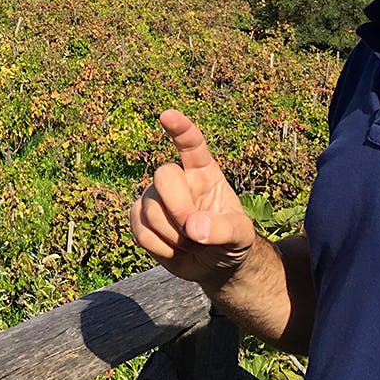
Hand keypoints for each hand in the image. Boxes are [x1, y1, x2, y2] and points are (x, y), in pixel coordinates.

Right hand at [131, 110, 258, 288]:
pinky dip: (160, 248)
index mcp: (204, 172)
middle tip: (195, 234)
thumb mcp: (240, 236)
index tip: (167, 115)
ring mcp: (154, 196)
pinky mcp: (138, 217)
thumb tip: (194, 228)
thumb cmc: (230, 241)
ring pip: (150, 210)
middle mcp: (176, 178)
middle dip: (178, 208)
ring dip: (173, 237)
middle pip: (164, 175)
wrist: (212, 264)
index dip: (180, 129)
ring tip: (191, 243)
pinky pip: (140, 231)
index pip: (192, 144)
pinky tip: (174, 249)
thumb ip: (223, 229)